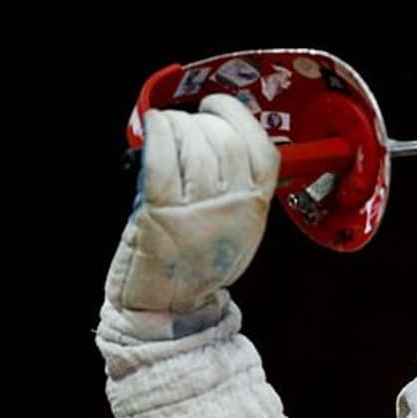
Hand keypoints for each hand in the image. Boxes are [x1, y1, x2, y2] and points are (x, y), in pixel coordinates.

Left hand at [105, 94, 279, 313]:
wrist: (170, 310)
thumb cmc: (198, 267)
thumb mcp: (238, 227)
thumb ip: (239, 190)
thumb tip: (219, 141)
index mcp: (255, 208)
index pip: (261, 148)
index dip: (238, 117)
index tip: (218, 107)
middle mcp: (232, 206)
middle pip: (225, 140)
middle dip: (202, 119)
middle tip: (187, 121)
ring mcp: (198, 210)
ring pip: (194, 145)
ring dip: (178, 124)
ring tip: (168, 128)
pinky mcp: (162, 214)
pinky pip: (163, 160)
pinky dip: (158, 135)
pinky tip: (155, 128)